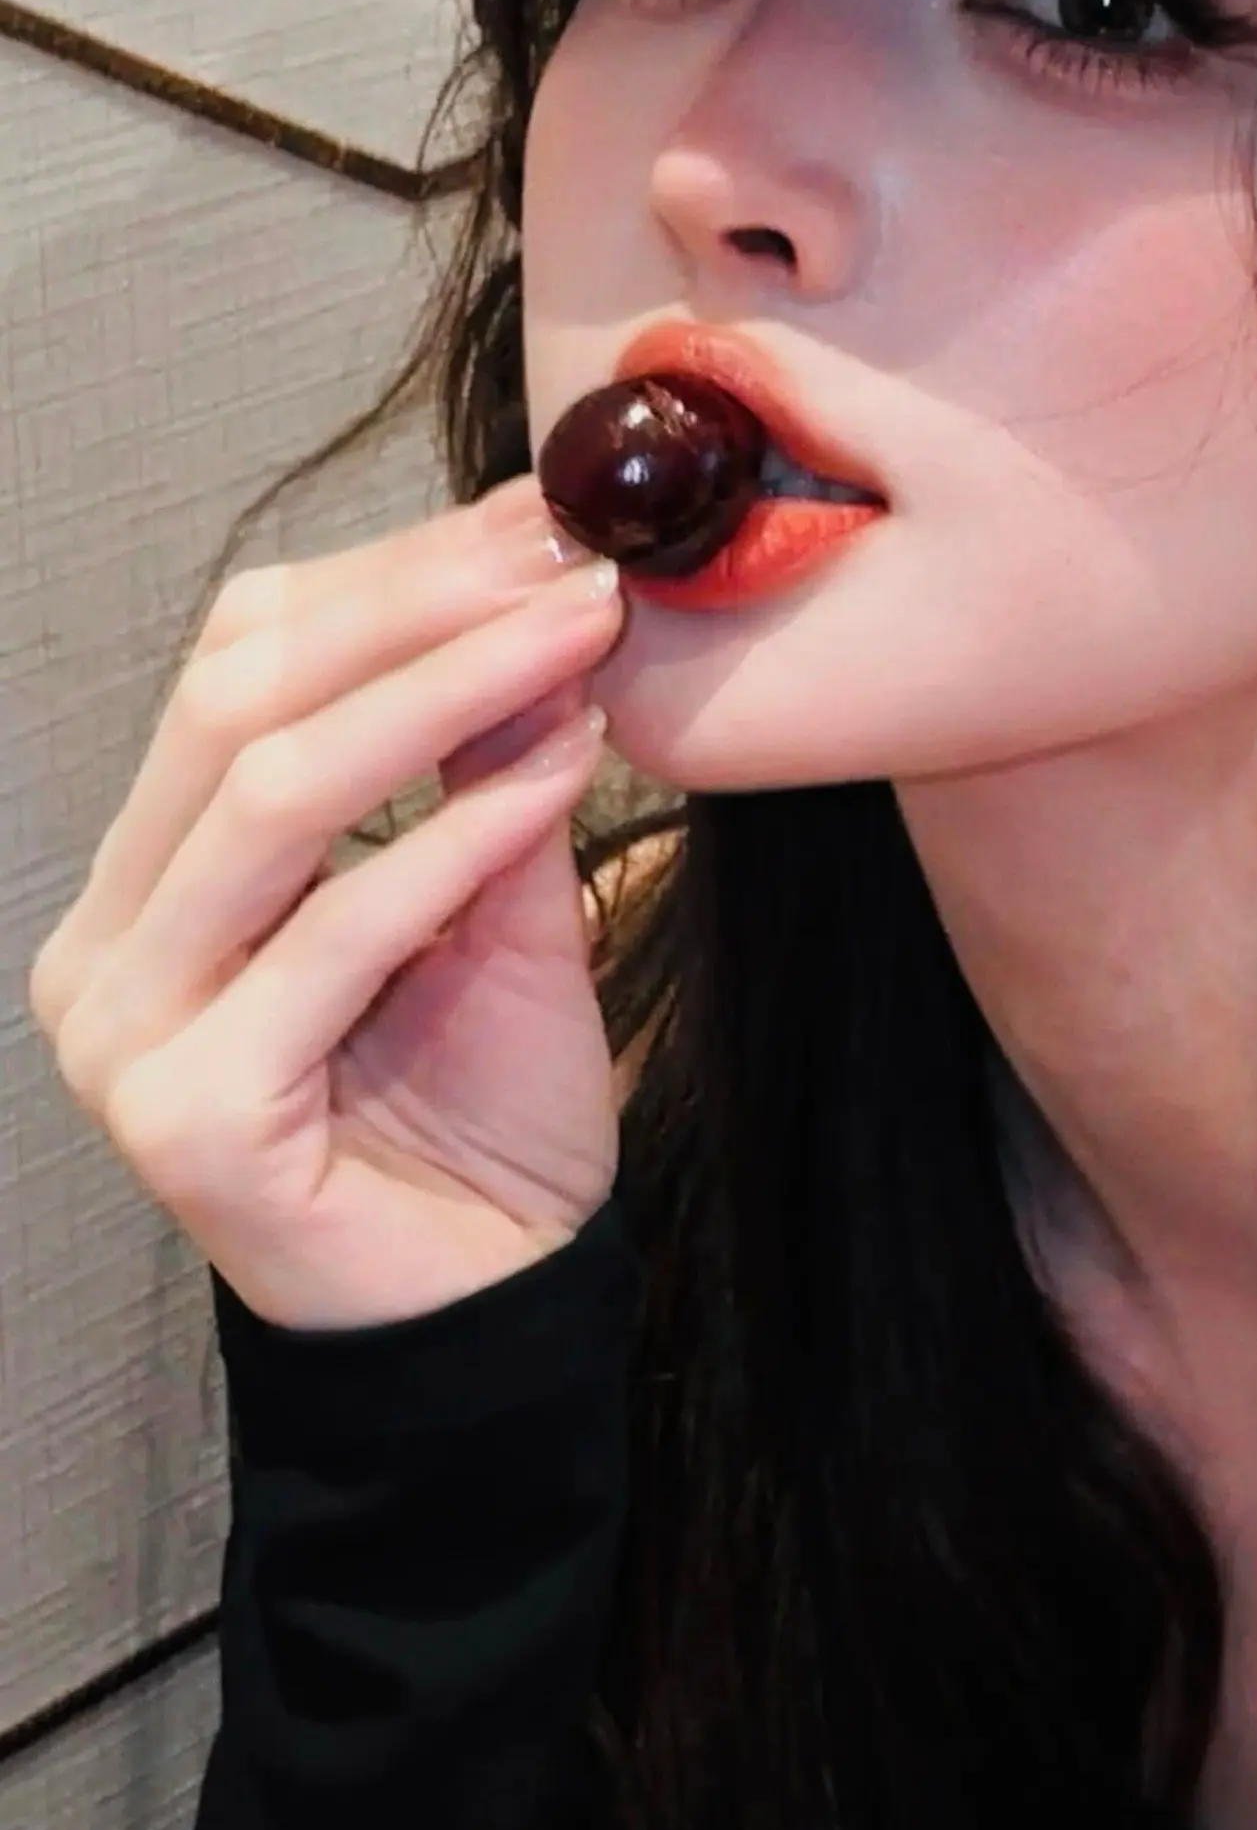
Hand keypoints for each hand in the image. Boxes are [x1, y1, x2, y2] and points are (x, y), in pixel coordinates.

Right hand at [28, 474, 629, 1330]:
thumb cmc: (481, 1113)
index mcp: (145, 884)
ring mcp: (126, 1037)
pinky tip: (559, 776)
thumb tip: (536, 584)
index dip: (382, 576)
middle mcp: (104, 950)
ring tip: (579, 634)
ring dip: (443, 693)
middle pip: (235, 707)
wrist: (495, 1312)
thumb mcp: (492, 900)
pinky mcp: (191, 1117)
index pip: (230, 669)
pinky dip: (452, 841)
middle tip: (564, 554)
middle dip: (414, 609)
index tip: (529, 516)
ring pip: (272, 798)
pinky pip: (331, 936)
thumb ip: (484, 762)